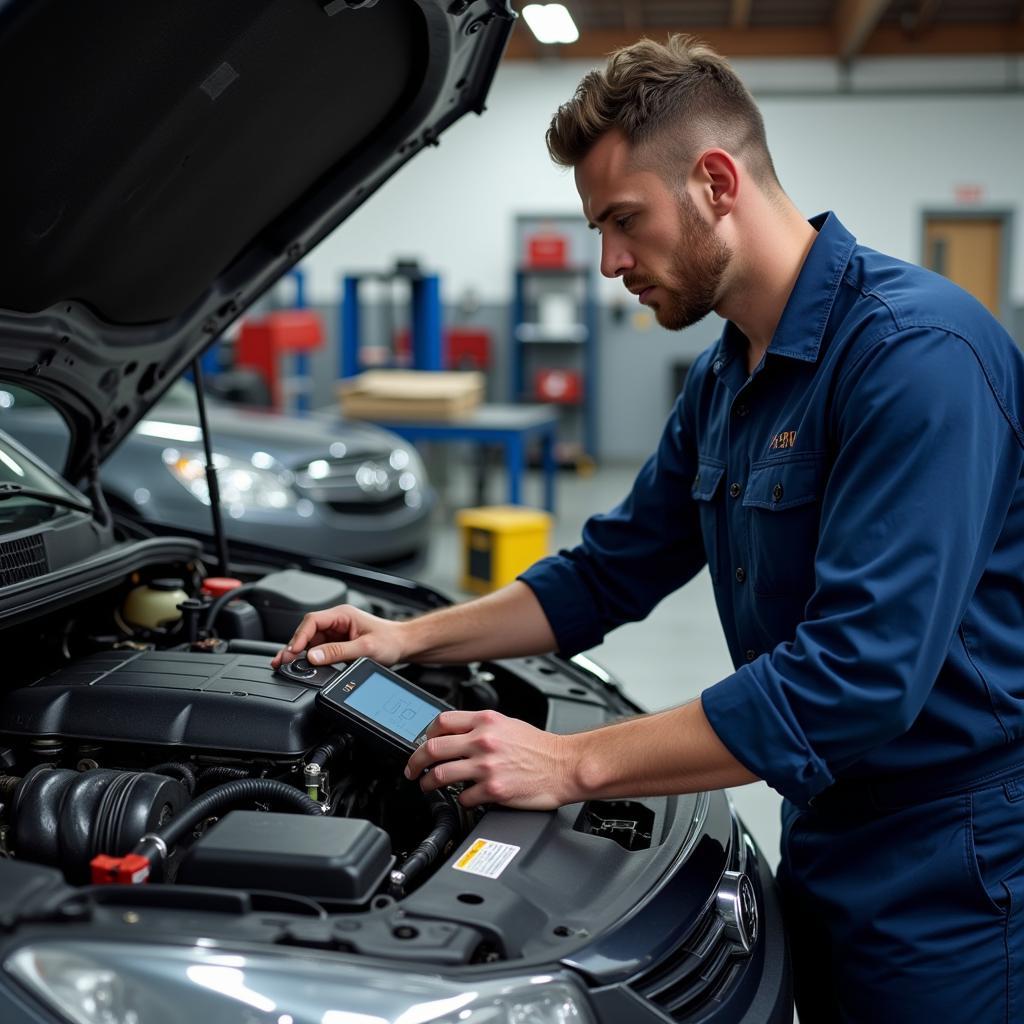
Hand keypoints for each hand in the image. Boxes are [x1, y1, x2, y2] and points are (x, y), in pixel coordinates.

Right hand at [270, 604, 405, 668]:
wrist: (404, 645)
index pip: (312, 621)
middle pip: (307, 631)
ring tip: (285, 665)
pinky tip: (301, 665)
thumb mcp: (364, 648)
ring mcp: (337, 632)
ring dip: (299, 652)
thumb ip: (337, 652)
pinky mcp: (338, 643)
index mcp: (342, 615)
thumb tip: (313, 656)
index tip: (292, 651)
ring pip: (311, 641)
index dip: (299, 636)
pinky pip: (319, 649)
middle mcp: (337, 621)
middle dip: (294, 646)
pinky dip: (309, 657)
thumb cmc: (390, 641)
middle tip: (281, 661)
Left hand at [404, 710, 575, 809]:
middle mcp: (483, 741)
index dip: (425, 735)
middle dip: (415, 761)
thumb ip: (480, 727)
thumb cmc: (541, 748)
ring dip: (428, 783)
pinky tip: (464, 799)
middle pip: (432, 748)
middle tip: (412, 769)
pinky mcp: (493, 790)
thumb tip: (455, 735)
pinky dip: (460, 800)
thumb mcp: (508, 724)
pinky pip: (463, 798)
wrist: (565, 766)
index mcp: (486, 721)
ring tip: (427, 786)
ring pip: (440, 775)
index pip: (441, 722)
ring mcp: (486, 766)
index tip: (422, 744)